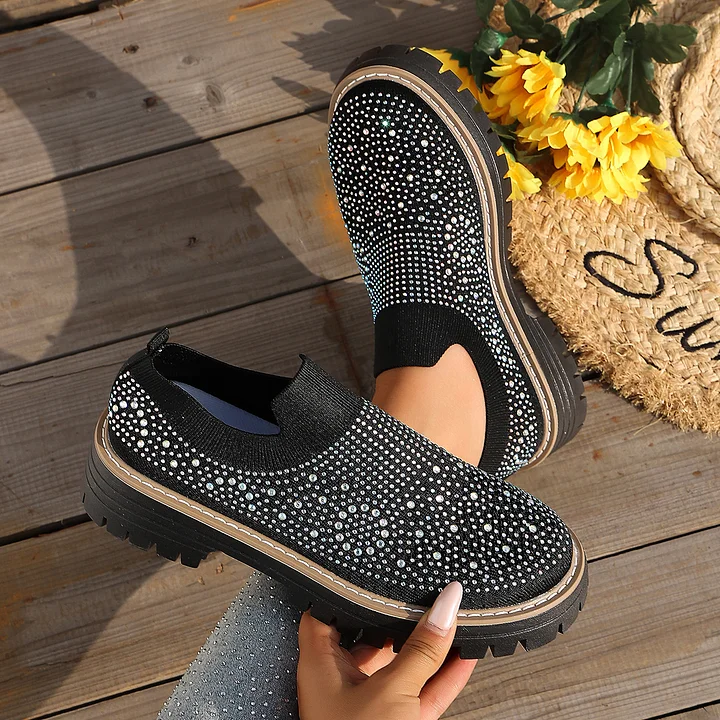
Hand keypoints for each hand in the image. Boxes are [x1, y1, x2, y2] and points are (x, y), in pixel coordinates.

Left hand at [297, 582, 476, 719]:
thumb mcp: (393, 691)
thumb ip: (422, 648)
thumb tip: (448, 602)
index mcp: (321, 664)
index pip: (327, 610)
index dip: (346, 588)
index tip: (373, 567)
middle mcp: (342, 680)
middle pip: (370, 634)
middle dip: (399, 615)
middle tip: (424, 589)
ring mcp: (370, 703)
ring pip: (401, 663)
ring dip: (428, 644)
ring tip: (453, 615)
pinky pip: (420, 691)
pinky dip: (442, 675)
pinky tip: (465, 654)